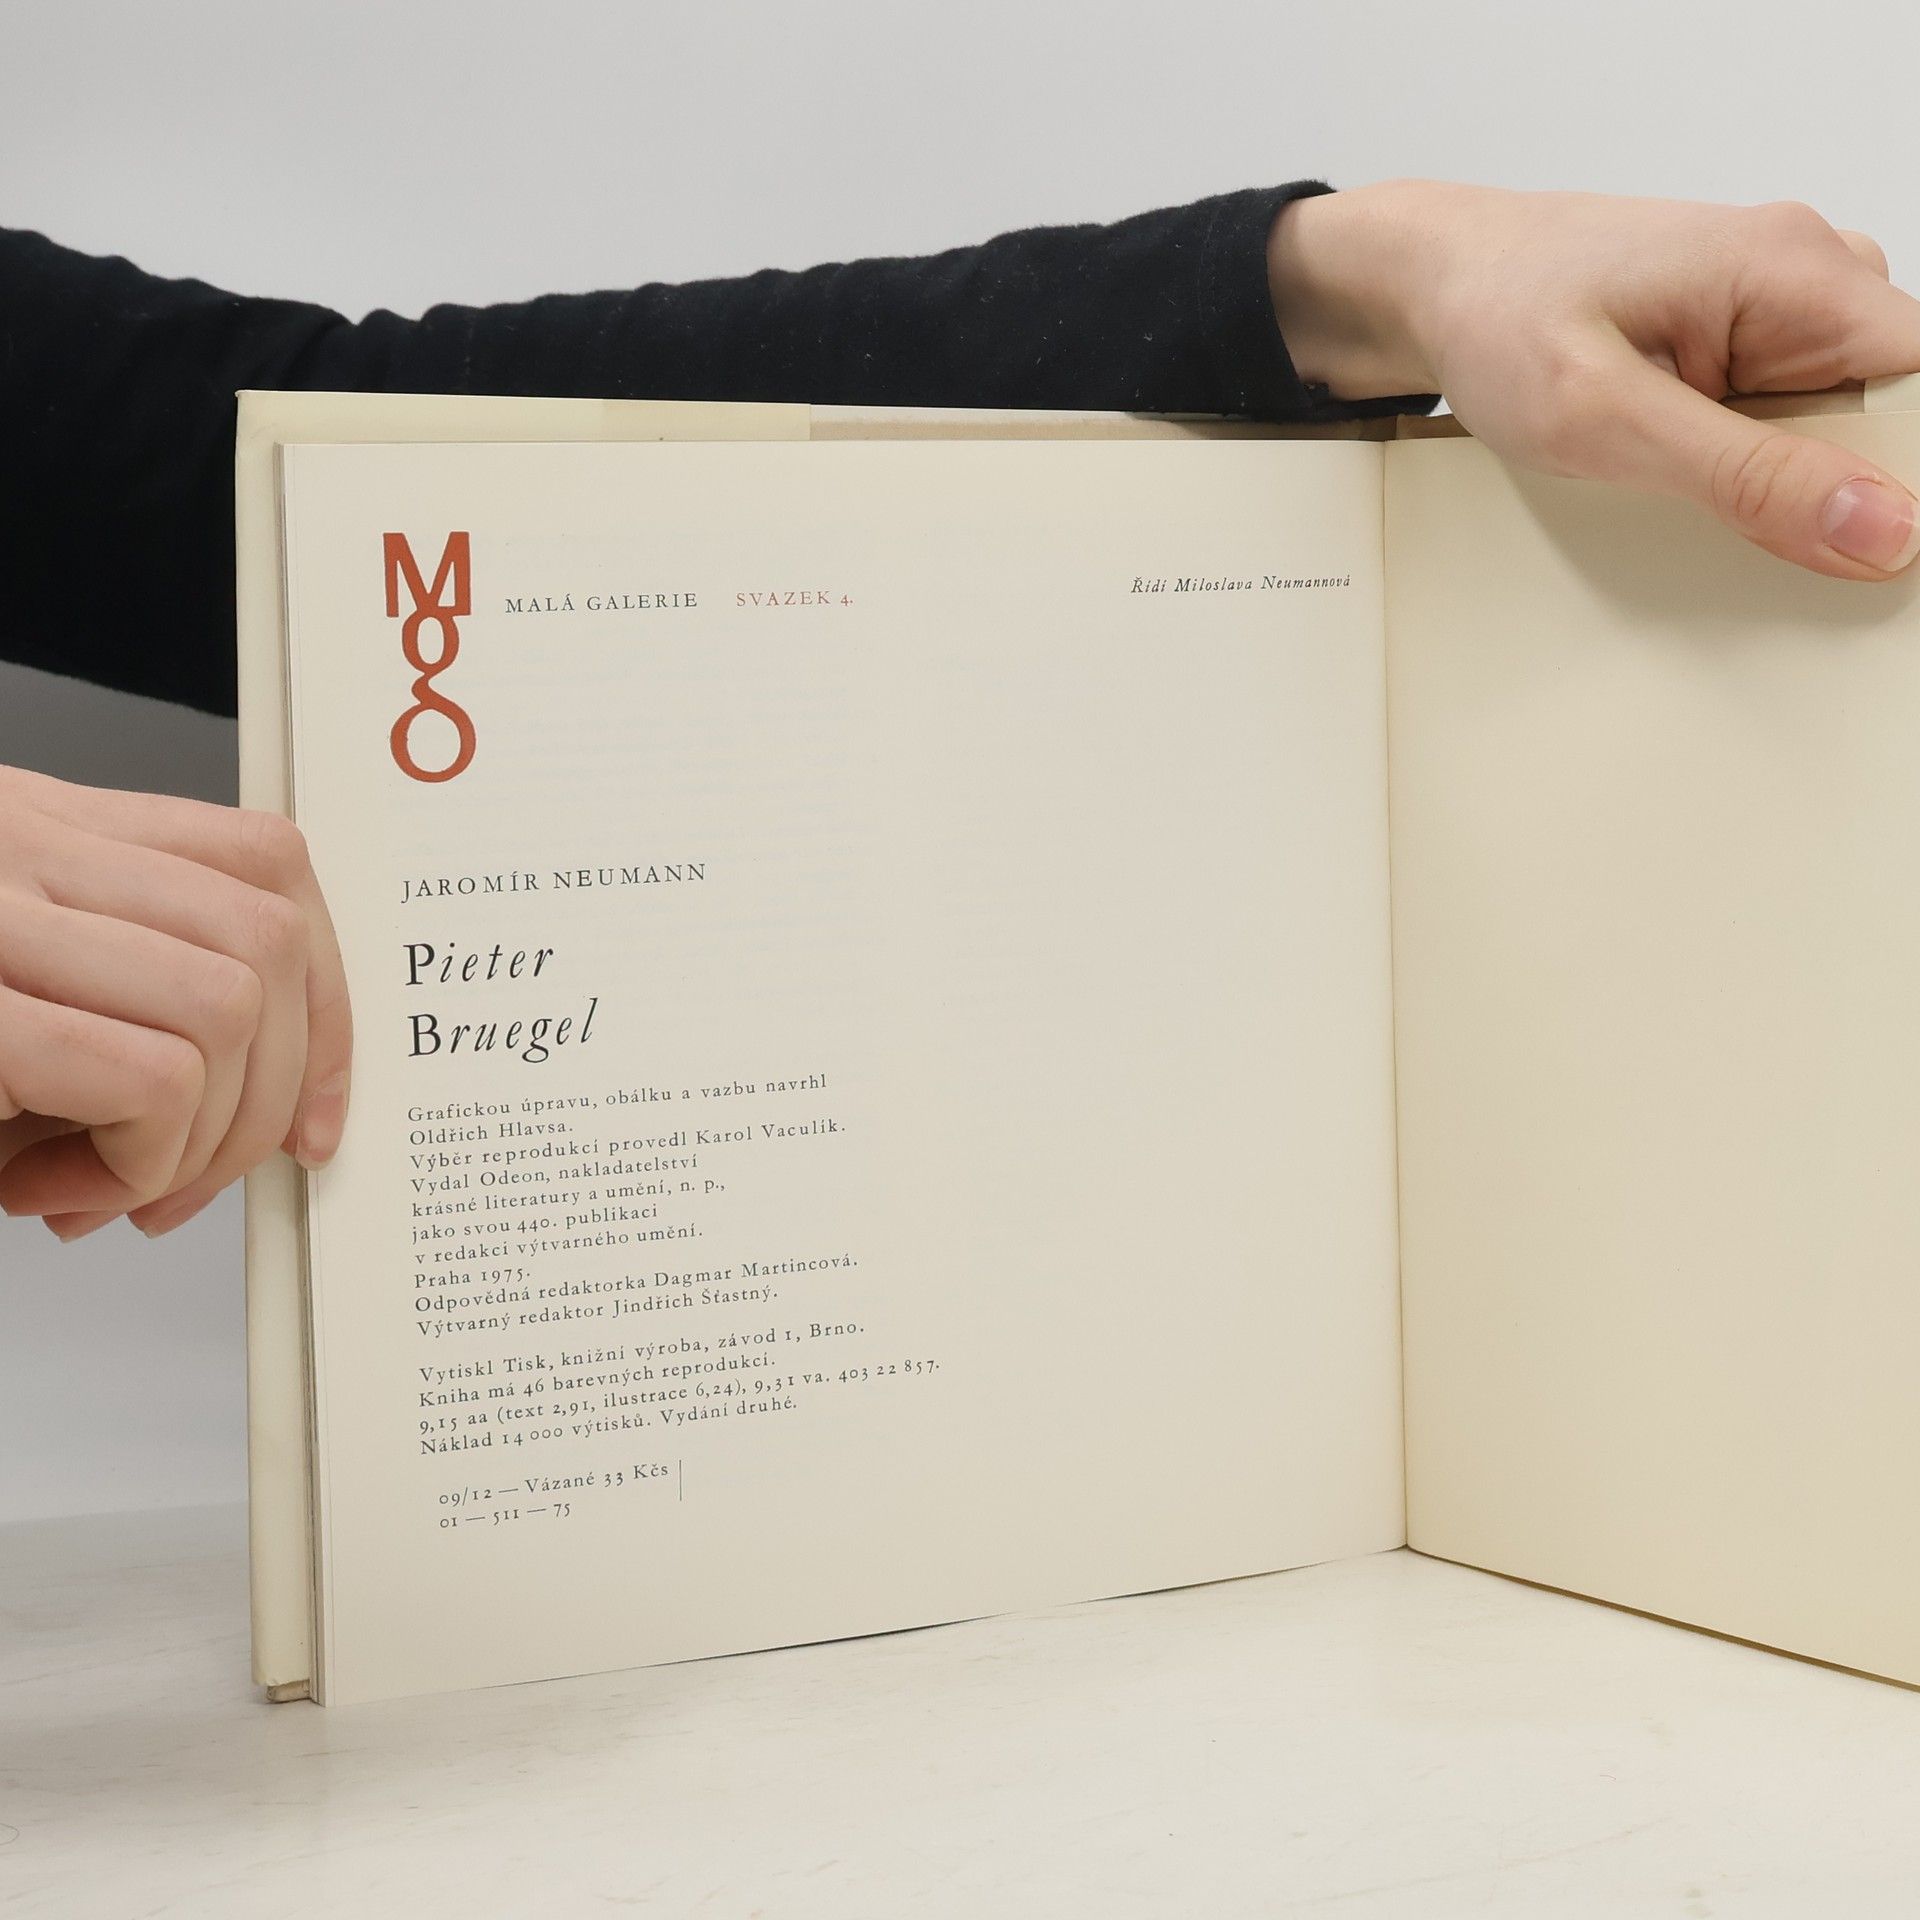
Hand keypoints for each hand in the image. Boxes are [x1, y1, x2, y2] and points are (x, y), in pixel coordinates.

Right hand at [0, 766, 350, 1241]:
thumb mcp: (14, 997)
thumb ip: (128, 1005)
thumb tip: (273, 1109)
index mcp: (44, 828)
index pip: (266, 864)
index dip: (325, 999)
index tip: (315, 1110)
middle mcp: (16, 840)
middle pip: (268, 941)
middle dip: (267, 1095)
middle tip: (179, 1176)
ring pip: (227, 1005)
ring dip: (195, 1137)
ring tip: (99, 1183)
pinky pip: (145, 1071)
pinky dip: (139, 1159)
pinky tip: (50, 1189)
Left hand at [1268, 181, 1919, 578]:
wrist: (1432, 286)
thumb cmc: (1498, 320)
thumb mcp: (1606, 420)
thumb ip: (1744, 478)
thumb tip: (1879, 527)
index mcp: (1794, 269)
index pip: (1919, 385)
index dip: (1900, 478)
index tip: (1863, 552)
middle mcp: (1804, 274)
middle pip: (1886, 411)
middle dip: (1830, 486)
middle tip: (1722, 516)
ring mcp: (1774, 307)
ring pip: (1836, 424)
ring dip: (1778, 479)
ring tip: (1676, 481)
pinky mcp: (1738, 343)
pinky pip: (1782, 420)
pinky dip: (1743, 464)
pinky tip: (1675, 469)